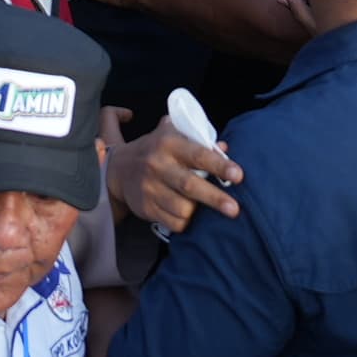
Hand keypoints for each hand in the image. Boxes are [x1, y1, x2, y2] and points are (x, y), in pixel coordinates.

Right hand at [106, 119, 241, 237]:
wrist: (119, 168)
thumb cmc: (156, 149)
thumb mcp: (173, 135)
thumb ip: (199, 140)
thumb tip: (225, 148)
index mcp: (168, 143)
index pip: (198, 155)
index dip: (219, 165)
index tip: (238, 175)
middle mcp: (157, 165)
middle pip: (190, 185)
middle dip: (215, 198)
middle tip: (235, 209)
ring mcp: (149, 187)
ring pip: (182, 208)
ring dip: (198, 212)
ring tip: (203, 208)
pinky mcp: (145, 207)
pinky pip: (173, 222)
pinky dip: (185, 221)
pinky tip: (187, 215)